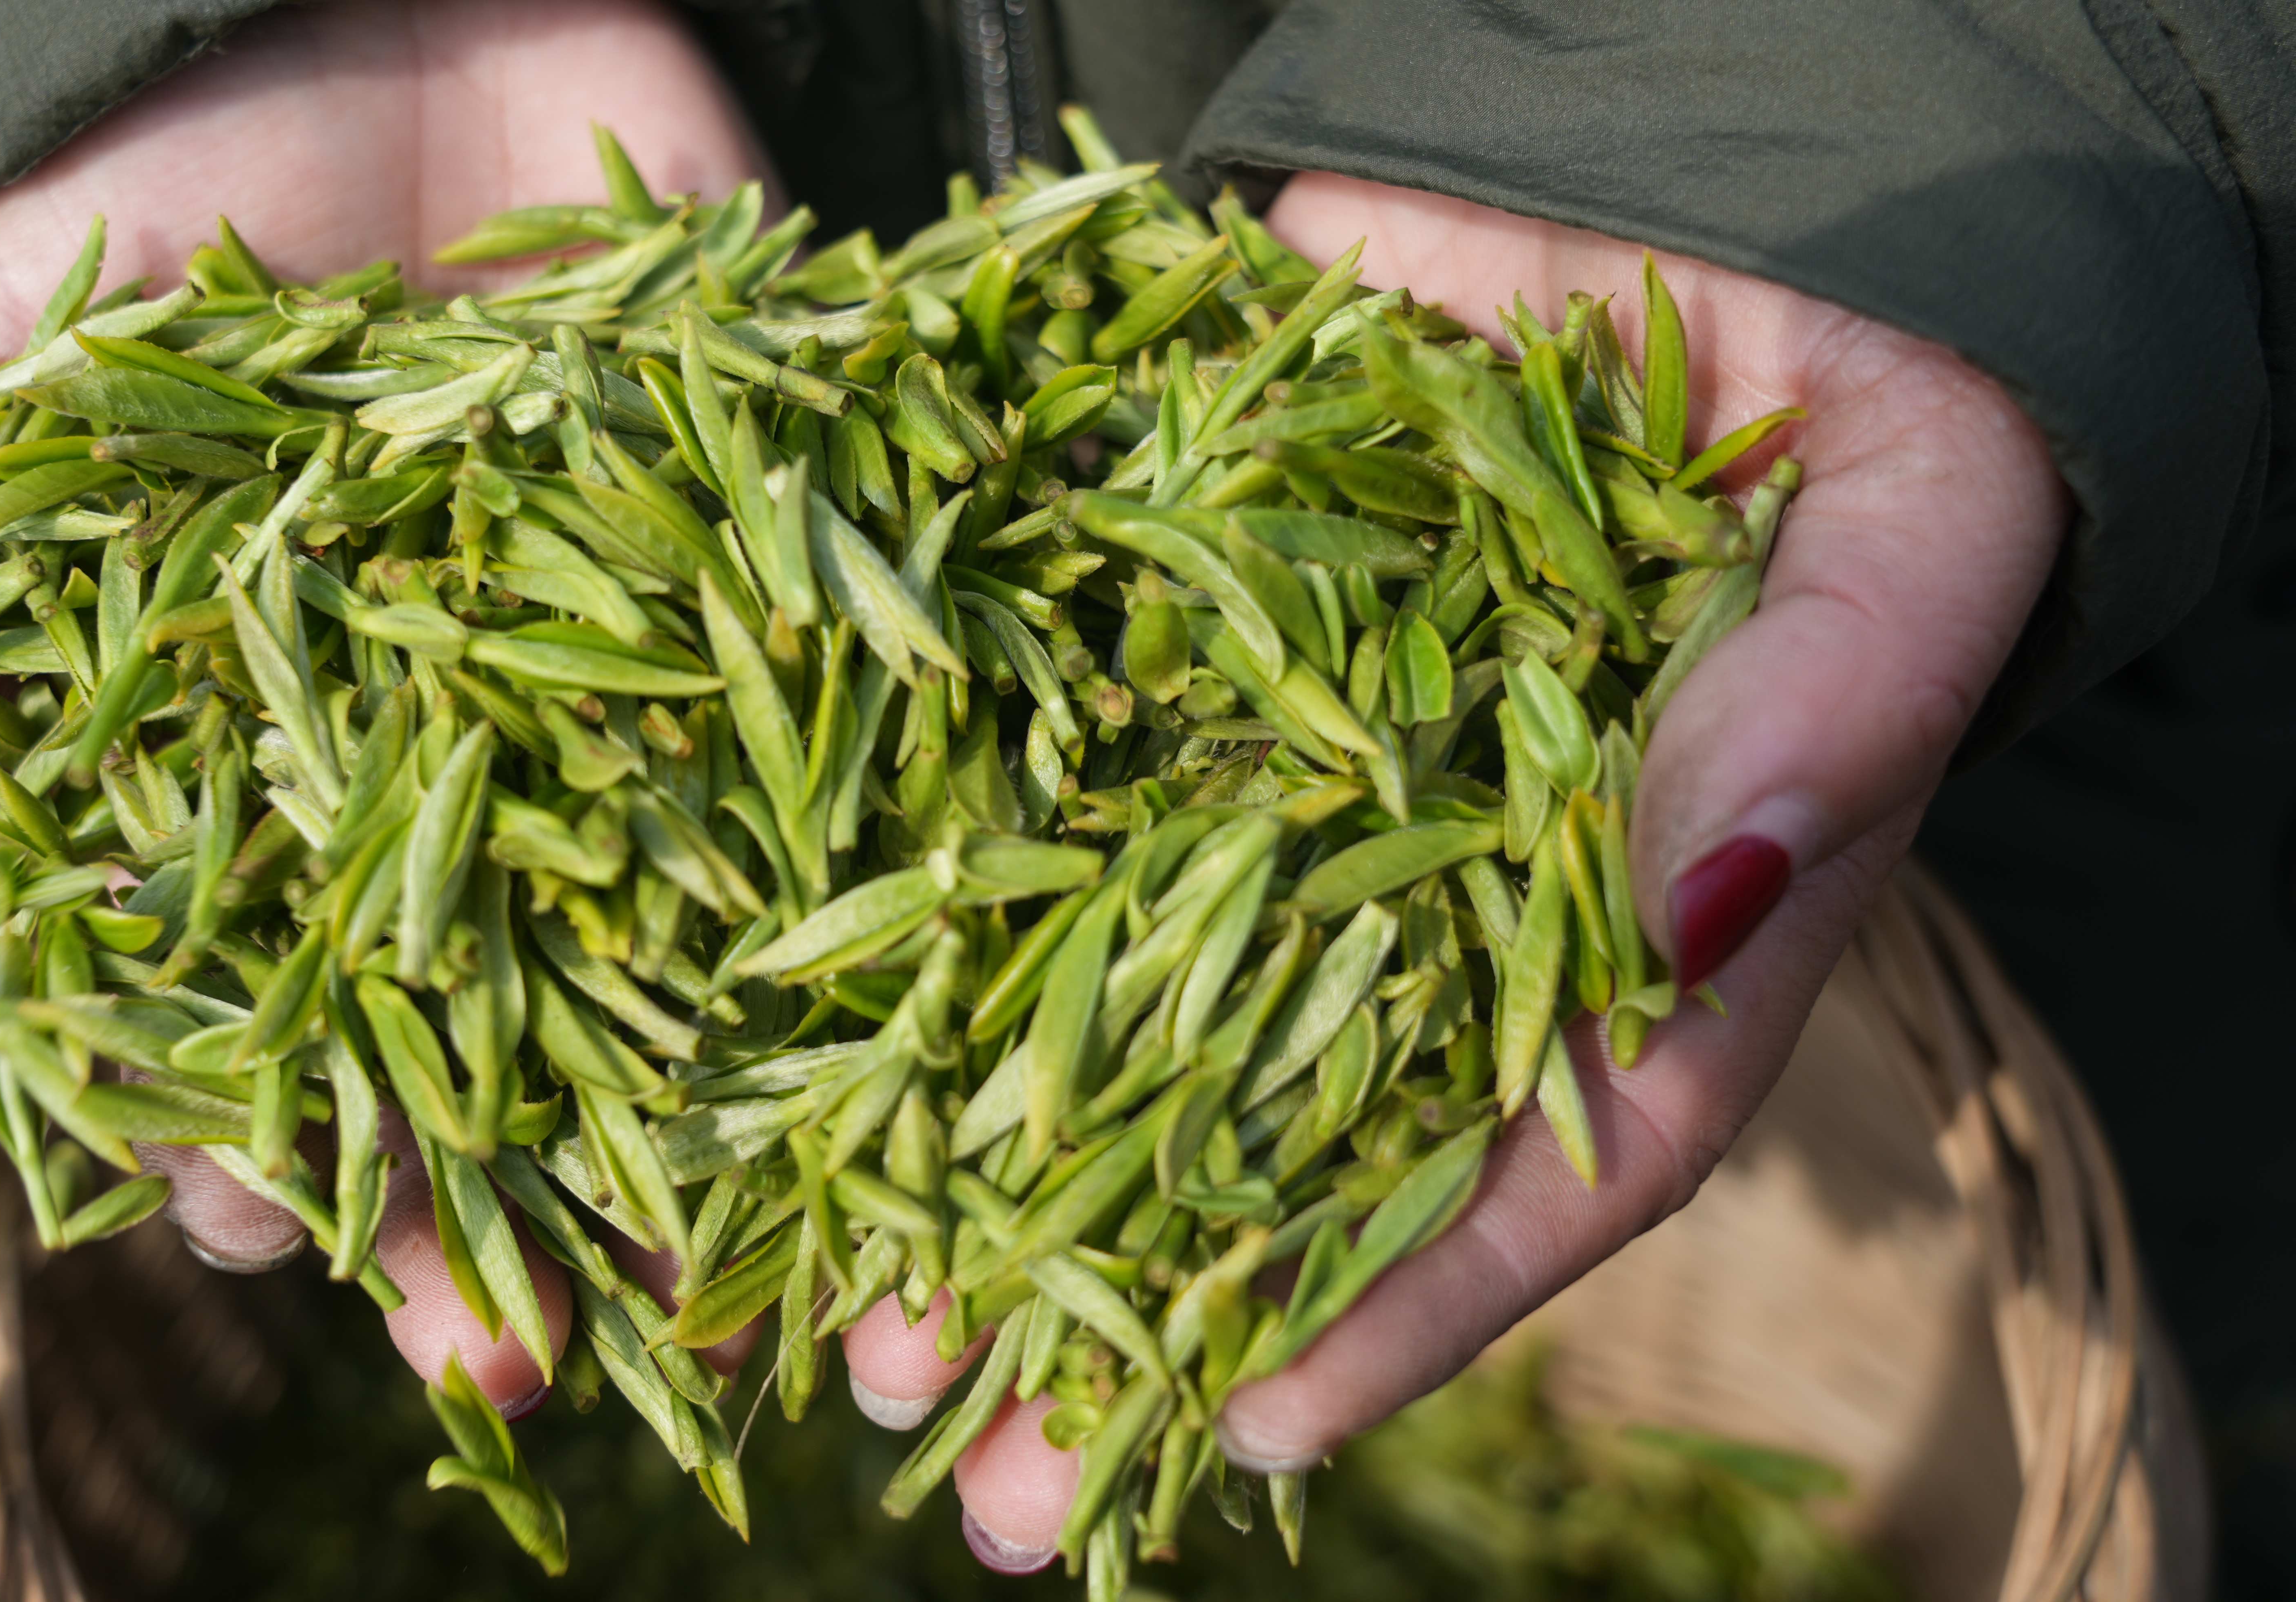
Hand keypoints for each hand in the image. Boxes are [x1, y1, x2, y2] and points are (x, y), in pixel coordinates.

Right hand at [0, 0, 773, 1412]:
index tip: (256, 1239)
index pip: (246, 987)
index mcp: (257, 740)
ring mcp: (618, 658)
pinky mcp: (766, 544)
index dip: (249, 1123)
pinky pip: (839, 724)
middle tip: (523, 1350)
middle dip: (494, 1179)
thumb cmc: (123, 188)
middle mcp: (452, 735)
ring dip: (693, 1109)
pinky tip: (901, 1032)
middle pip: (477, 1005)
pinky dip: (877, 864)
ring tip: (717, 1283)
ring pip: (670, 928)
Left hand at [848, 172, 2069, 1571]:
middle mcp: (1451, 889)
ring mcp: (1300, 780)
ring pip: (1133, 1005)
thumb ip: (1829, 712)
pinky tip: (810, 1034)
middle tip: (984, 1474)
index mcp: (1645, 918)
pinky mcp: (1183, 652)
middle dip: (1136, 1305)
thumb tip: (1711, 896)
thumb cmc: (1861, 379)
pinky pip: (1048, 798)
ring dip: (992, 1165)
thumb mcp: (1906, 533)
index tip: (1239, 1426)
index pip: (1539, 1159)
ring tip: (863, 1330)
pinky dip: (932, 912)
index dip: (1396, 1299)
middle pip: (1292, 1132)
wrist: (1681, 196)